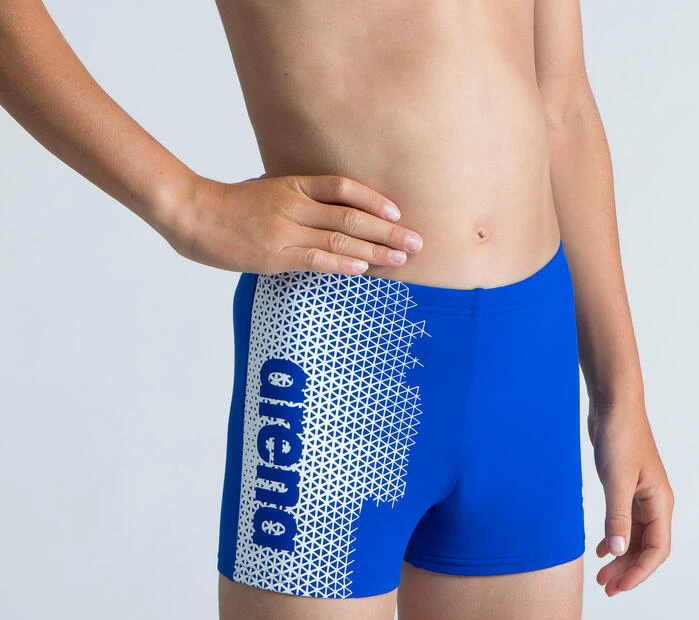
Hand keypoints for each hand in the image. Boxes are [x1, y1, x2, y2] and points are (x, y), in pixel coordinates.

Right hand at [162, 173, 423, 275]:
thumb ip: (296, 200)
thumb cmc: (228, 206)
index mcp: (293, 185)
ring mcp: (286, 229)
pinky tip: (365, 267)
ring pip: (340, 237)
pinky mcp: (276, 254)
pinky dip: (343, 262)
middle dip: (388, 230)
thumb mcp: (265, 191)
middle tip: (418, 242)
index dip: (373, 199)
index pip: (342, 187)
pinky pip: (316, 258)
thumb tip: (324, 214)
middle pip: (351, 214)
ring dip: (376, 249)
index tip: (397, 212)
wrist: (192, 213)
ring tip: (403, 258)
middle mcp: (295, 204)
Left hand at [587, 399, 673, 596]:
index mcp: (659, 502)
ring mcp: (640, 494)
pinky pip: (624, 522)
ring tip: (601, 574)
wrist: (613, 405)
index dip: (639, 572)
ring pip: (635, 536)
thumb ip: (617, 517)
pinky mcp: (625, 486)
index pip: (657, 549)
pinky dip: (615, 537)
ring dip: (620, 556)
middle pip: (646, 547)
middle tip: (606, 588)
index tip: (618, 587)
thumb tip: (619, 551)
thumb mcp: (616, 480)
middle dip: (628, 569)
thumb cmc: (619, 438)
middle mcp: (654, 502)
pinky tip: (600, 548)